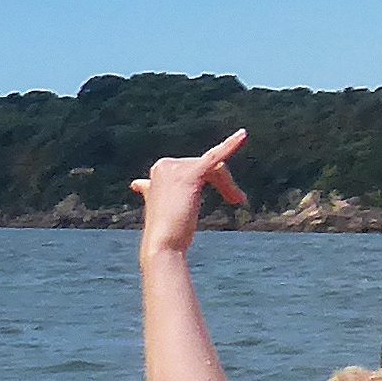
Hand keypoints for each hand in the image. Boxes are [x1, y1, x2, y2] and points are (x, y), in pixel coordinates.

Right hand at [132, 133, 249, 253]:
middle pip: (208, 166)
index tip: (229, 196)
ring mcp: (176, 168)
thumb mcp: (161, 203)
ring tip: (237, 200)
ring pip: (216, 168)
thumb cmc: (166, 230)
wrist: (162, 245)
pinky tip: (243, 135)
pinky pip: (214, 157)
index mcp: (159, 169)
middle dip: (225, 183)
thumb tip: (137, 184)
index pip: (197, 167)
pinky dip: (231, 145)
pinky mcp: (190, 174)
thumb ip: (152, 190)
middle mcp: (165, 165)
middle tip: (236, 200)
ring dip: (229, 185)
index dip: (215, 181)